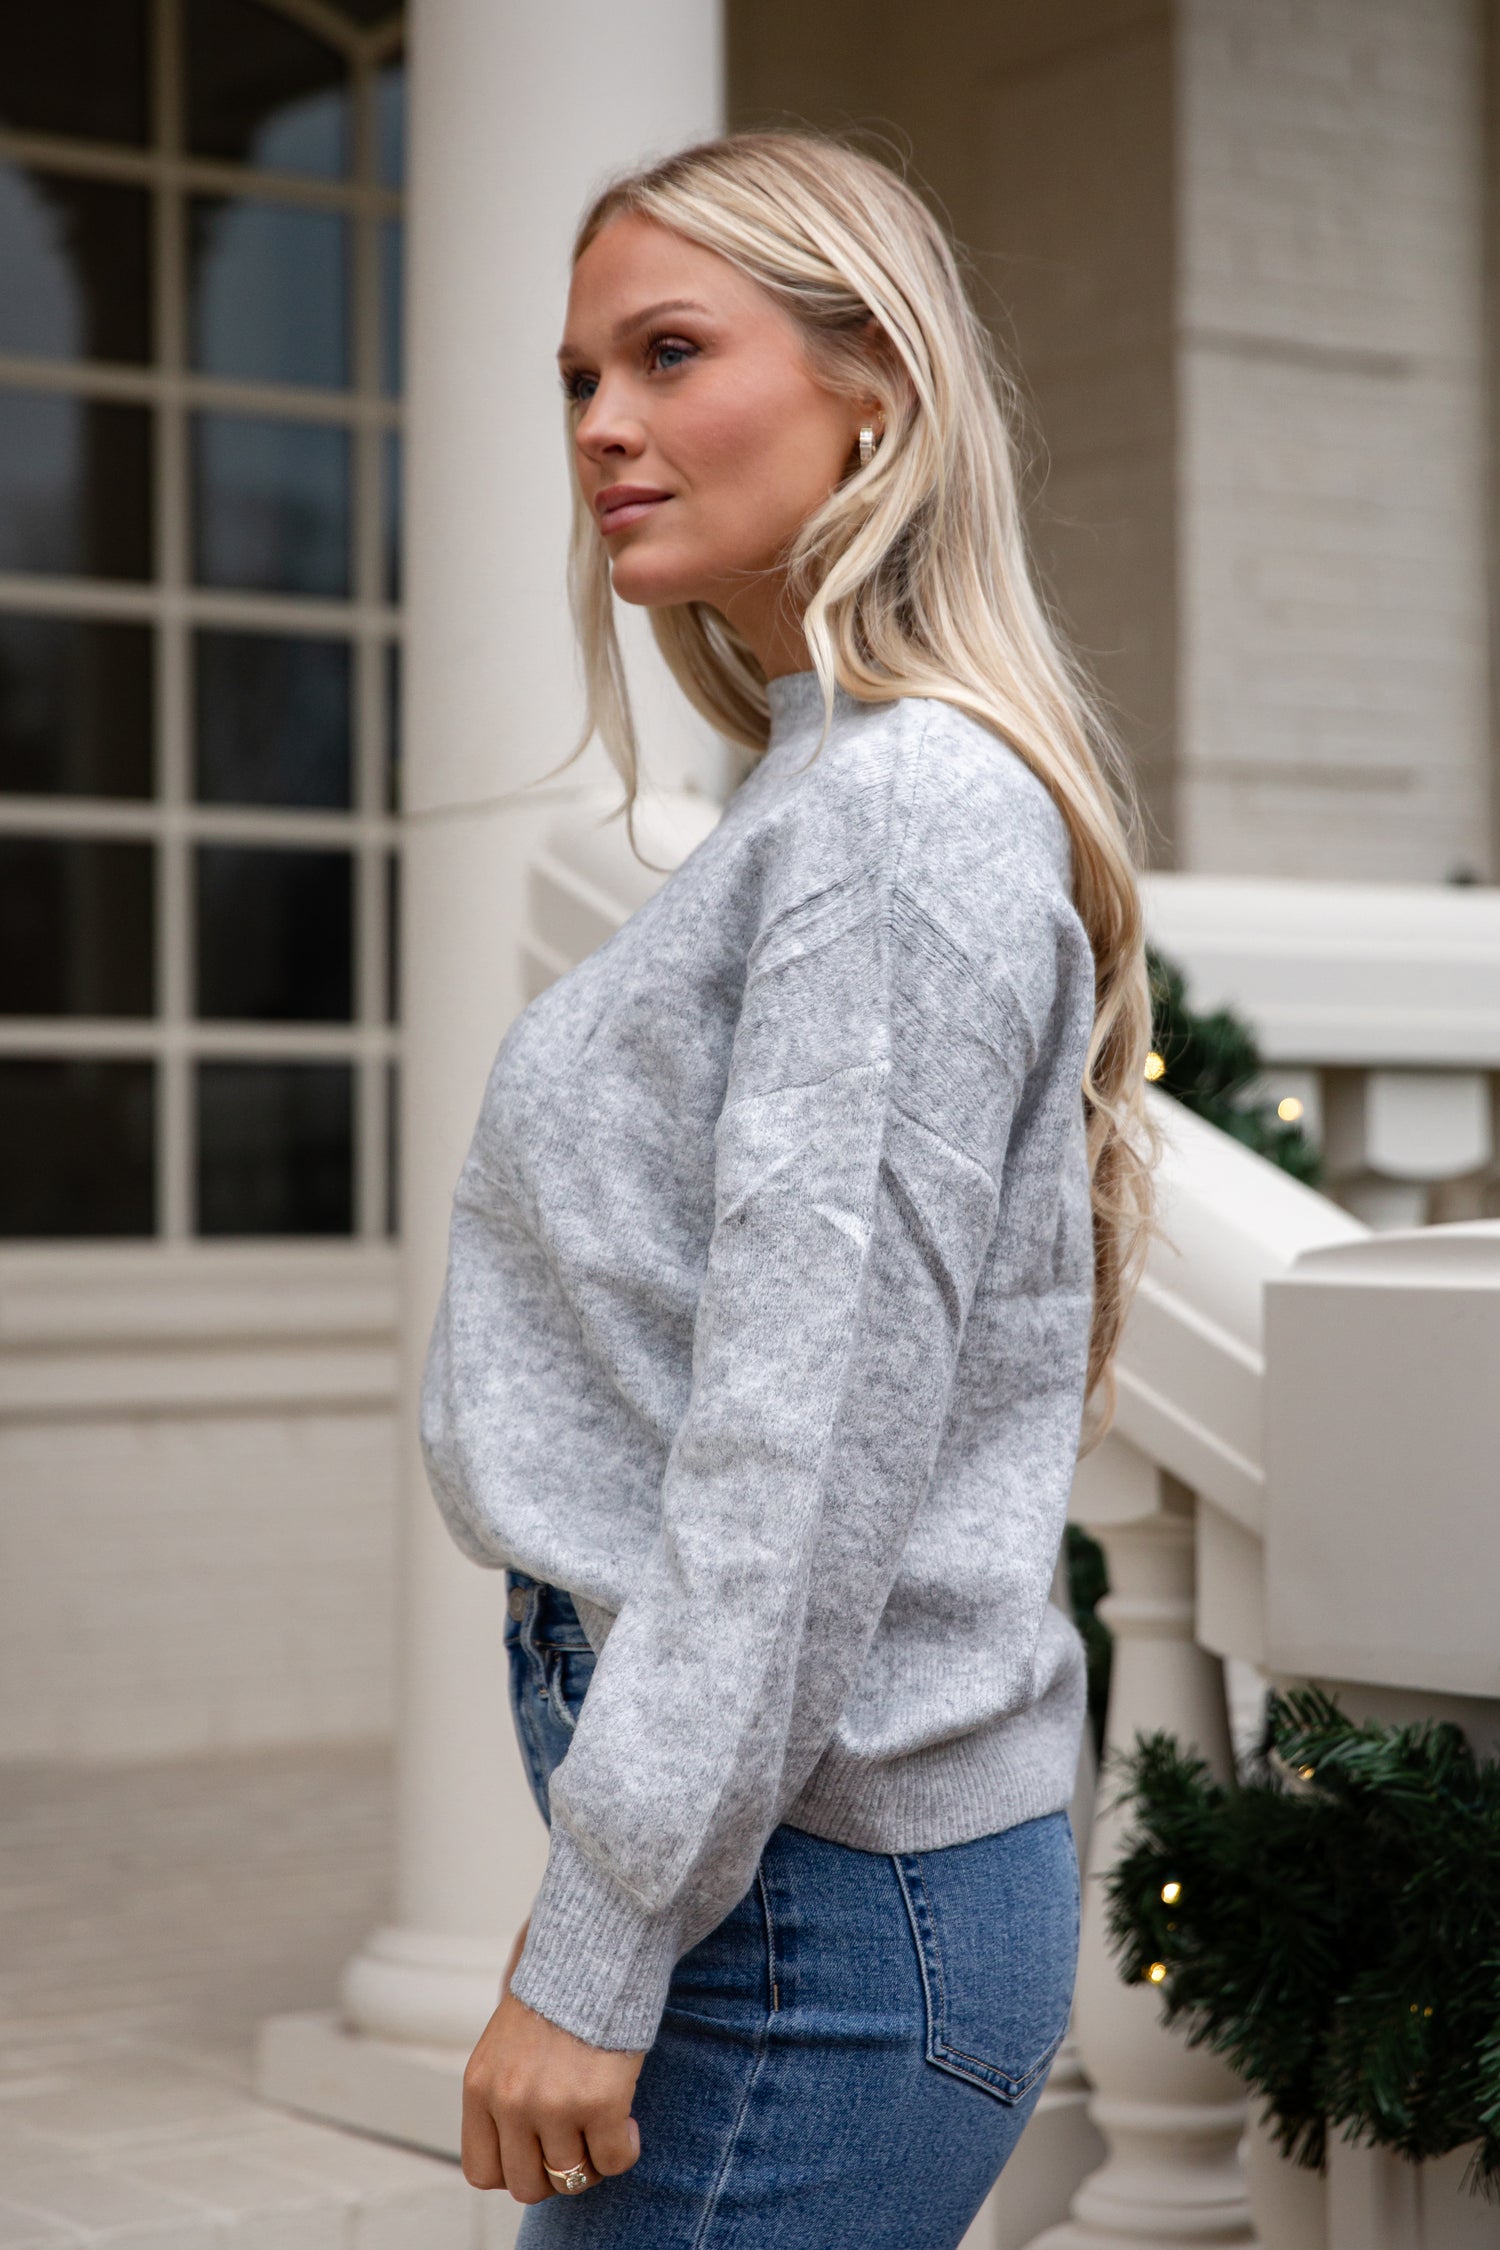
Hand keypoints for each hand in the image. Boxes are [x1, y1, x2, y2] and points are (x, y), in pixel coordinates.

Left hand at [460, 1919, 645, 2200]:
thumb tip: (522, 2145)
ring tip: (608, 2128)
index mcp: (480, 2086)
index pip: (483, 2171)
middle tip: (580, 2142)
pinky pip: (613, 2161)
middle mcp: (509, 2101)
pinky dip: (625, 2150)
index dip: (517, 2169)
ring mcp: (553, 2105)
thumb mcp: (508, 2042)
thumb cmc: (560, 1990)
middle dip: (557, 2172)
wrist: (597, 1944)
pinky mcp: (600, 2102)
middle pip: (528, 2184)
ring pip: (572, 2178)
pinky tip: (629, 2123)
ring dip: (594, 2160)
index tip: (542, 2148)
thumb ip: (505, 2091)